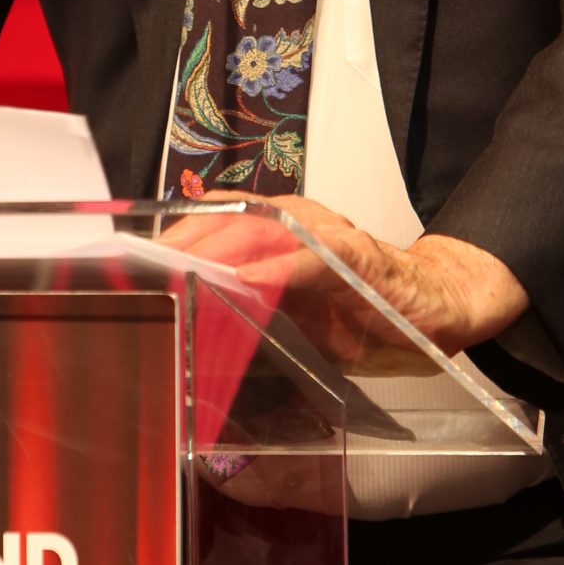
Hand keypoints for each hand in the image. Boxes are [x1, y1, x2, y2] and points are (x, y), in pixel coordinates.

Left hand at [161, 196, 526, 366]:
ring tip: (183, 265)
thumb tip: (190, 343)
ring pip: (263, 228)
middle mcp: (297, 226)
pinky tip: (251, 280)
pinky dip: (282, 266)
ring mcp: (328, 239)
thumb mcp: (292, 320)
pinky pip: (316, 257)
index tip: (128, 264)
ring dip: (220, 246)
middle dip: (182, 242)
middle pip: (226, 220)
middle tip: (142, 269)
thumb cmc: (362, 312)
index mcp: (275, 237)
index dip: (170, 240)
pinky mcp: (360, 260)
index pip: (211, 225)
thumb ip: (245, 319)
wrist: (436, 307)